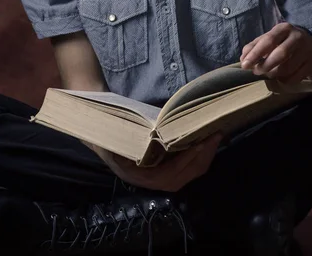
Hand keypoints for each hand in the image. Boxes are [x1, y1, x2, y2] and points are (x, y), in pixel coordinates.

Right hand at [87, 133, 221, 191]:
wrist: (96, 131)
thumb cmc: (106, 131)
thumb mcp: (114, 134)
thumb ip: (131, 138)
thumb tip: (155, 134)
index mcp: (136, 174)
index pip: (168, 174)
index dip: (186, 160)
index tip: (200, 143)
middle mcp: (147, 180)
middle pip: (182, 177)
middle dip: (201, 158)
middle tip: (215, 136)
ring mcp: (155, 176)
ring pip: (185, 174)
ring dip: (202, 158)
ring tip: (214, 137)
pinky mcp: (162, 167)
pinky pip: (183, 167)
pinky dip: (196, 156)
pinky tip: (204, 141)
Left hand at [240, 22, 311, 82]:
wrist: (311, 45)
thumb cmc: (283, 41)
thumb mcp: (269, 38)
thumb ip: (254, 46)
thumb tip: (243, 59)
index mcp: (284, 29)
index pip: (268, 40)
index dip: (255, 53)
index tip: (245, 64)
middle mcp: (297, 38)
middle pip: (281, 54)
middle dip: (265, 65)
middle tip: (256, 71)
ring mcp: (307, 51)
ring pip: (288, 67)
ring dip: (274, 74)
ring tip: (268, 73)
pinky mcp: (311, 64)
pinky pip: (295, 77)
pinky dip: (284, 80)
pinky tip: (280, 77)